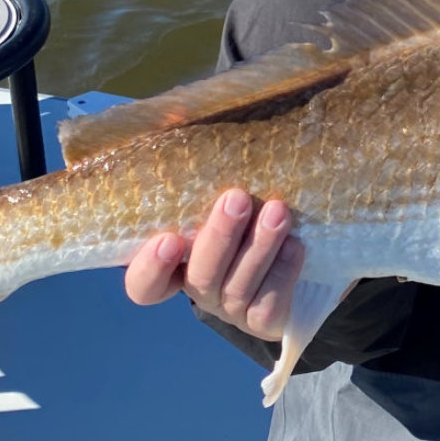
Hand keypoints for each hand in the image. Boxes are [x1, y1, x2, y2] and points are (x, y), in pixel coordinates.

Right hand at [124, 188, 304, 341]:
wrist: (294, 260)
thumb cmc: (244, 216)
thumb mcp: (219, 201)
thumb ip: (204, 180)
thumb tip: (186, 119)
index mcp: (176, 267)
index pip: (145, 284)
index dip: (150, 267)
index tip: (168, 239)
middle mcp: (201, 290)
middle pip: (200, 275)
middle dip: (219, 237)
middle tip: (237, 198)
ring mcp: (231, 309)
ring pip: (239, 285)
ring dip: (259, 246)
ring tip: (278, 211)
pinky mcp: (264, 321)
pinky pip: (270, 302)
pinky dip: (283, 271)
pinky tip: (294, 244)